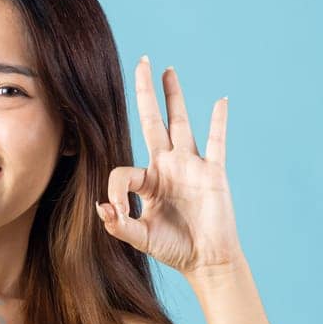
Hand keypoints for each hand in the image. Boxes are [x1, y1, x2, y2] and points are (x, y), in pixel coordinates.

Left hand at [95, 56, 243, 276]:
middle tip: (140, 63)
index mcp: (147, 182)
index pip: (122, 171)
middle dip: (145, 94)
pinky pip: (216, 142)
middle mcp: (167, 166)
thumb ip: (118, 226)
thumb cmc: (173, 248)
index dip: (115, 191)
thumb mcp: (139, 239)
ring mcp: (191, 166)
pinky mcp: (213, 172)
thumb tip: (101, 208)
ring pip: (181, 123)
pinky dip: (218, 122)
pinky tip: (221, 100)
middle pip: (152, 121)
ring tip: (167, 70)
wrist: (206, 259)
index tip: (117, 212)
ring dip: (174, 97)